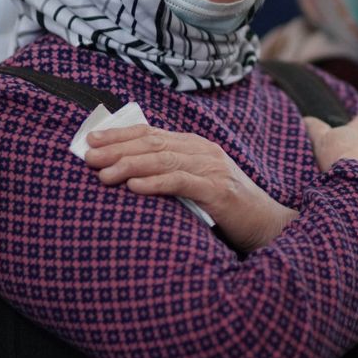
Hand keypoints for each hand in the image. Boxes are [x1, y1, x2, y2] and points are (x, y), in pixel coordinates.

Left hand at [85, 125, 297, 251]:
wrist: (270, 225)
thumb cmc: (229, 209)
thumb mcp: (197, 185)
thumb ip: (171, 175)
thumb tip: (127, 176)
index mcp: (195, 146)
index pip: (151, 133)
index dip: (119, 134)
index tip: (90, 140)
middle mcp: (203, 151)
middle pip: (152, 143)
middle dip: (117, 148)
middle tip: (87, 157)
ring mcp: (213, 169)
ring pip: (163, 159)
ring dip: (129, 165)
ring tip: (103, 173)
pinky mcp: (219, 191)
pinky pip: (182, 182)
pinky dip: (156, 182)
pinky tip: (134, 186)